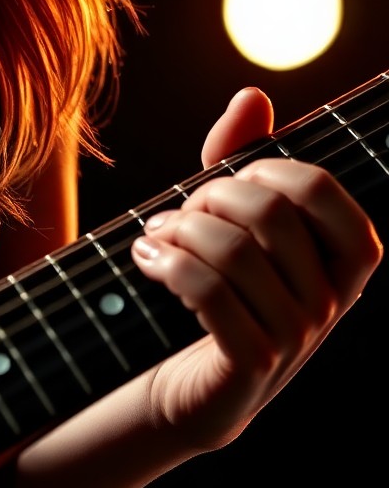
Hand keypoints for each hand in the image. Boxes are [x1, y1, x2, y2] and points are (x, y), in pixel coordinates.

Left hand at [130, 87, 381, 451]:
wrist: (181, 391)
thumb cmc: (209, 300)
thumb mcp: (226, 228)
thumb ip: (239, 164)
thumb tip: (251, 95)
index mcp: (343, 261)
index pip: (319, 190)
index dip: (263, 171)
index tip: (221, 181)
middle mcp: (331, 301)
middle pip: (268, 215)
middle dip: (207, 201)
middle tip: (173, 215)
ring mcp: (296, 337)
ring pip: (234, 252)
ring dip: (177, 234)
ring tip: (150, 239)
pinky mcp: (250, 364)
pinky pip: (210, 295)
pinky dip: (167, 267)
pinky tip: (145, 262)